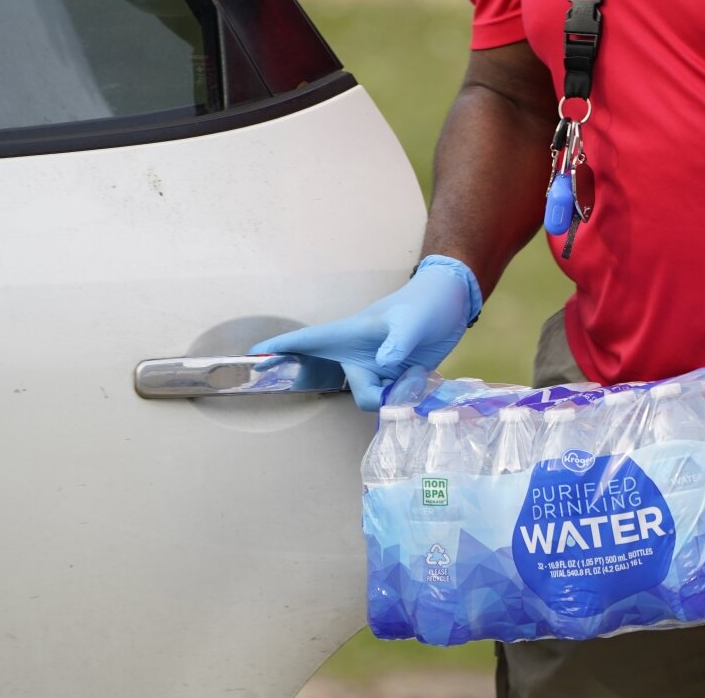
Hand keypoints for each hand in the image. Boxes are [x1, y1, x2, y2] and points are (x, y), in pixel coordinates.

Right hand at [249, 255, 482, 410]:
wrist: (451, 303)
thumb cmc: (424, 302)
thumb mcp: (411, 320)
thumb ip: (397, 343)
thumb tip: (383, 366)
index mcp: (350, 335)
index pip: (307, 343)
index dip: (279, 350)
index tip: (254, 360)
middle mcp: (359, 356)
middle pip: (356, 392)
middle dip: (376, 396)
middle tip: (401, 380)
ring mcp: (378, 369)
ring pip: (378, 401)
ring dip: (400, 395)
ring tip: (418, 371)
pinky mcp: (396, 379)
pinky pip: (396, 401)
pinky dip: (410, 396)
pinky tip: (422, 376)